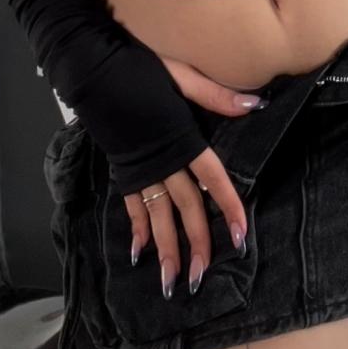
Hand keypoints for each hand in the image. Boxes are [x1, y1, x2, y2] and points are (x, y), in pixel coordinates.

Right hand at [122, 57, 267, 298]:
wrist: (92, 69)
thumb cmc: (138, 68)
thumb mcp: (181, 73)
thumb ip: (216, 94)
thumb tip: (255, 102)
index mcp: (182, 139)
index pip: (212, 179)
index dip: (228, 207)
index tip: (240, 237)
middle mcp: (163, 160)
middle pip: (185, 206)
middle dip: (195, 243)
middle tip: (201, 278)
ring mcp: (140, 167)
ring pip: (157, 214)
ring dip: (165, 248)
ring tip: (170, 281)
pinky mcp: (122, 168)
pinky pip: (132, 204)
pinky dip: (137, 227)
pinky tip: (140, 252)